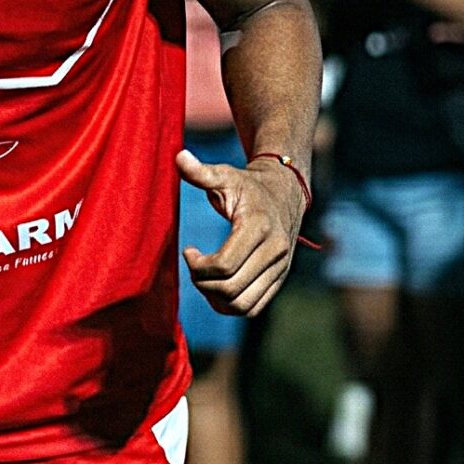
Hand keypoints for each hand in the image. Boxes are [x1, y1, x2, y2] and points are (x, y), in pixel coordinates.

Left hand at [177, 149, 305, 317]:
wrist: (284, 192)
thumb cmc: (247, 184)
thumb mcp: (224, 175)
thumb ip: (201, 172)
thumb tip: (179, 156)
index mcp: (259, 228)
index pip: (224, 265)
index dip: (198, 265)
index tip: (189, 251)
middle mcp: (276, 251)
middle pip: (231, 288)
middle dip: (203, 283)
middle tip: (194, 266)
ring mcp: (281, 268)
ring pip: (243, 305)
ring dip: (215, 299)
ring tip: (204, 278)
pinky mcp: (280, 279)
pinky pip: (253, 307)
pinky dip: (230, 306)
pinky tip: (215, 287)